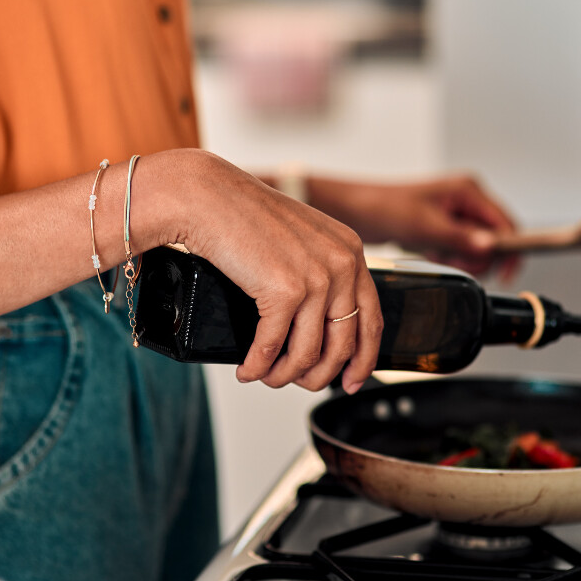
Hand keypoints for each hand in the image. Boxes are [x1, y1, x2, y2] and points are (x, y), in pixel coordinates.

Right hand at [141, 150, 382, 392]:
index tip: (352, 380)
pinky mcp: (284, 291)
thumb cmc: (243, 214)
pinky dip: (258, 366)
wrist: (208, 196)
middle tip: (299, 384)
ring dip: (284, 375)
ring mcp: (316, 278)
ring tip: (266, 377)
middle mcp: (341, 264)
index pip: (372, 319)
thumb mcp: (301, 238)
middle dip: (319, 376)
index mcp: (350, 251)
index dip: (363, 359)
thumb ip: (320, 271)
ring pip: (308, 353)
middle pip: (343, 345)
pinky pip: (273, 347)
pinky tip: (248, 370)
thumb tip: (319, 324)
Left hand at [308, 174, 519, 279]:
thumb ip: (460, 238)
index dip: (508, 249)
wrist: (358, 212)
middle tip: (451, 258)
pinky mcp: (445, 227)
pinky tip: (430, 251)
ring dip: (460, 257)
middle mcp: (467, 199)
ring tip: (436, 252)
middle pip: (493, 238)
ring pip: (477, 247)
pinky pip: (460, 250)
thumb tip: (489, 247)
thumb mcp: (426, 227)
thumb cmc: (386, 208)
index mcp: (469, 190)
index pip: (505, 223)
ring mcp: (457, 214)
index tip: (506, 273)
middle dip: (476, 256)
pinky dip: (449, 256)